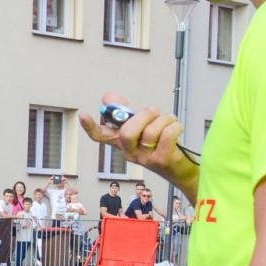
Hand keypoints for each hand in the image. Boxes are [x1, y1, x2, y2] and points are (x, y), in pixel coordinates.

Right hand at [80, 93, 197, 182]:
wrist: (181, 168)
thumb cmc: (162, 144)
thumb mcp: (143, 126)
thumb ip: (126, 112)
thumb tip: (108, 97)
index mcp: (122, 143)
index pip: (100, 136)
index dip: (90, 126)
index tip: (83, 115)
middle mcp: (130, 153)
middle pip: (127, 132)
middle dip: (144, 116)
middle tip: (154, 112)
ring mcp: (144, 158)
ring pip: (151, 130)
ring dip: (165, 119)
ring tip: (169, 121)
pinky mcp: (161, 160)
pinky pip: (167, 133)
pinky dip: (175, 125)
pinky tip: (176, 128)